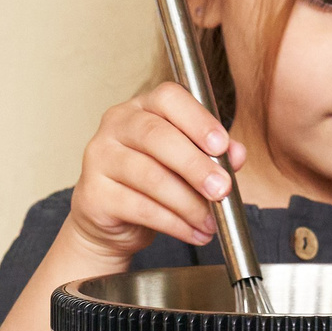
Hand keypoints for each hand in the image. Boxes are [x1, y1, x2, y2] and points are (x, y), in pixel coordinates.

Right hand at [64, 82, 248, 261]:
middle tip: (222, 190)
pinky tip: (193, 232)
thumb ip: (214, 153)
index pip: (169, 98)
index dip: (198, 120)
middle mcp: (117, 124)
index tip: (222, 146)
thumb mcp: (187, 161)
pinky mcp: (93, 193)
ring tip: (211, 221)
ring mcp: (99, 157)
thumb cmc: (154, 179)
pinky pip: (140, 208)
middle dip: (196, 166)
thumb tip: (238, 153)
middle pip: (158, 137)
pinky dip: (174, 224)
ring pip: (151, 177)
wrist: (111, 217)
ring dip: (189, 204)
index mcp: (143, 106)